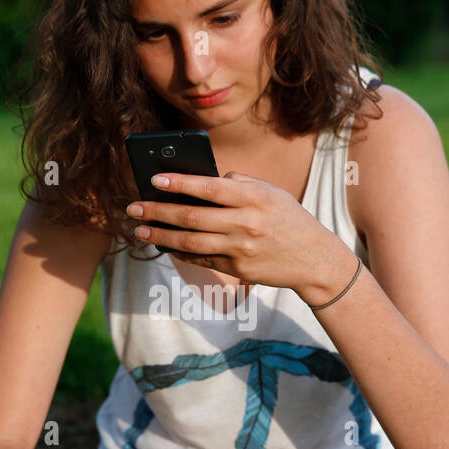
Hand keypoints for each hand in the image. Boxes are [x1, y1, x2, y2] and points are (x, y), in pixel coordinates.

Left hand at [125, 170, 344, 294]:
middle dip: (158, 211)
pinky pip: (201, 259)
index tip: (153, 179)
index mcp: (254, 198)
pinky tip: (163, 244)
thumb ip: (239, 183)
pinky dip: (180, 251)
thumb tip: (203, 180)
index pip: (209, 187)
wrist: (314, 260)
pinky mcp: (237, 269)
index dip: (179, 183)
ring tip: (141, 229)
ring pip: (190, 242)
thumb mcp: (272, 193)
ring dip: (161, 235)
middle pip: (192, 217)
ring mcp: (240, 249)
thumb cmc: (290, 219)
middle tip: (134, 207)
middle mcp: (245, 223)